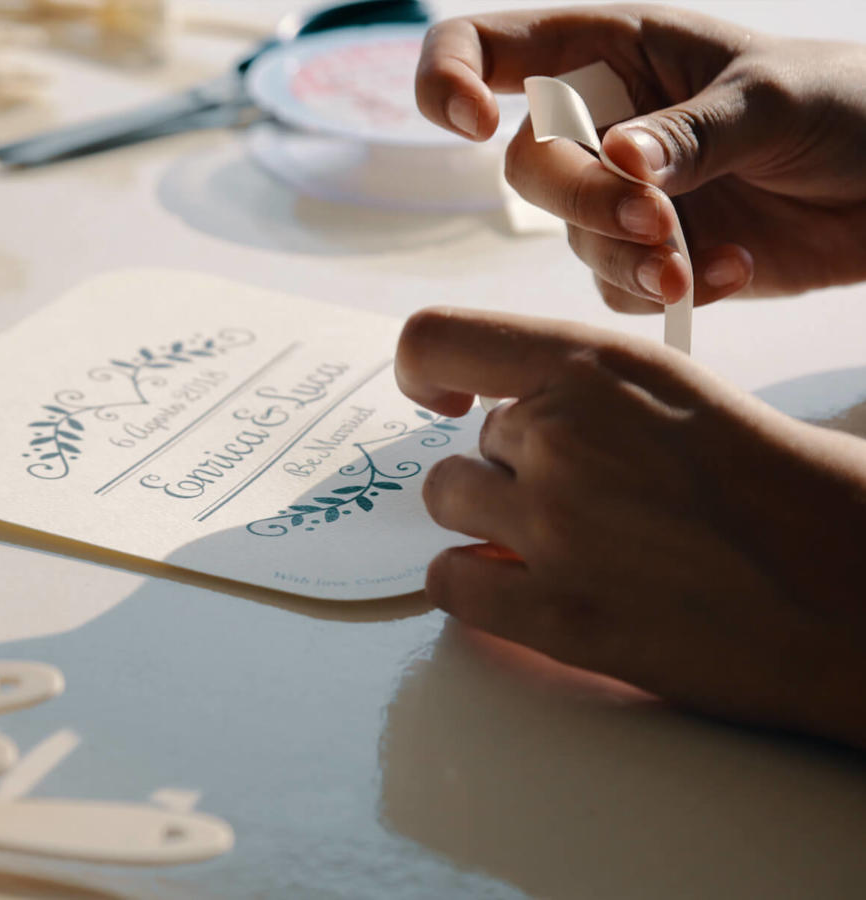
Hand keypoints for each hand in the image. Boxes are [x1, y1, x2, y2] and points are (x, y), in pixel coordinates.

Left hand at [395, 307, 865, 746]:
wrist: (854, 588)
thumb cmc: (784, 491)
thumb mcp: (678, 398)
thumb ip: (585, 398)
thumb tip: (509, 423)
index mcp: (597, 366)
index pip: (436, 339)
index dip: (424, 372)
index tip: (446, 401)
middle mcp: (562, 434)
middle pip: (472, 443)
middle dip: (515, 469)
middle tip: (586, 499)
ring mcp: (554, 526)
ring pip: (449, 502)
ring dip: (494, 522)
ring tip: (568, 544)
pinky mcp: (557, 615)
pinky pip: (448, 584)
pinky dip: (477, 586)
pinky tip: (530, 590)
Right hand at [416, 5, 865, 311]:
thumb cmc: (846, 106)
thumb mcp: (772, 100)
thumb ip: (689, 132)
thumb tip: (616, 159)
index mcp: (614, 51)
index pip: (491, 48)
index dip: (448, 77)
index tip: (474, 126)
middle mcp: (602, 124)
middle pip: (530, 169)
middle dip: (585, 203)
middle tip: (657, 224)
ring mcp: (620, 197)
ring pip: (574, 239)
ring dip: (630, 259)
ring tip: (698, 265)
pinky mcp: (646, 257)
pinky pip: (616, 287)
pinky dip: (661, 292)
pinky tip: (726, 273)